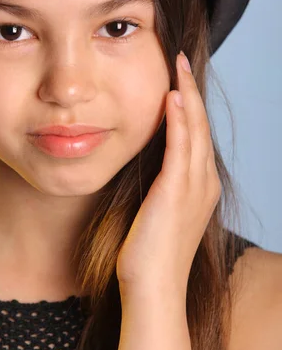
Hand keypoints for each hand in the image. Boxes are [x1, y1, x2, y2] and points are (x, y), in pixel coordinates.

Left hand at [116, 51, 220, 295]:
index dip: (188, 106)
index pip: (195, 136)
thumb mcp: (155, 213)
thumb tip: (145, 169)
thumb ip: (157, 187)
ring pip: (194, 130)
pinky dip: (178, 120)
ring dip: (186, 96)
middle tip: (178, 61)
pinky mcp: (177, 191)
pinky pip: (180, 147)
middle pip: (200, 126)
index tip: (176, 81)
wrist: (152, 288)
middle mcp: (203, 183)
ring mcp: (194, 187)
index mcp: (199, 188)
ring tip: (176, 67)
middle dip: (190, 91)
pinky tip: (172, 98)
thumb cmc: (147, 255)